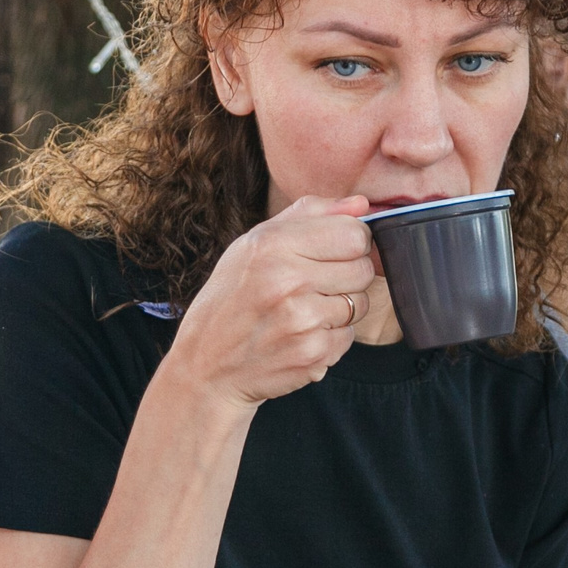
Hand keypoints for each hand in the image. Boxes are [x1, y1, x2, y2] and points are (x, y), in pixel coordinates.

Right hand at [164, 196, 378, 406]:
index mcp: (273, 244)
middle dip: (347, 275)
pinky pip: (349, 336)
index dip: (352, 242)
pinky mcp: (312, 354)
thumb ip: (310, 215)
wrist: (205, 364)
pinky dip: (330, 337)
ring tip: (302, 311)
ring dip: (339, 308)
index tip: (336, 251)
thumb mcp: (254, 243)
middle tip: (314, 284)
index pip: (354, 234)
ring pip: (361, 303)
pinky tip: (299, 335)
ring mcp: (302, 320)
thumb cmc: (232, 297)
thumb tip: (362, 204)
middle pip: (363, 268)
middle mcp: (288, 280)